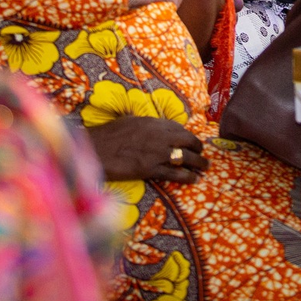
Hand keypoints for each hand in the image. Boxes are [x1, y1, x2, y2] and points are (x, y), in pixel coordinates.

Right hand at [85, 115, 207, 183]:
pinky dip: (187, 177)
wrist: (95, 149)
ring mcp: (157, 153)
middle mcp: (159, 136)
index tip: (191, 140)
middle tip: (202, 154)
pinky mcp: (151, 169)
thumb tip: (149, 126)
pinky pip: (175, 174)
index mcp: (153, 122)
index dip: (187, 135)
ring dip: (198, 163)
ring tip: (205, 167)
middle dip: (197, 148)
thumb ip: (143, 124)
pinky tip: (194, 179)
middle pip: (187, 141)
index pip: (178, 127)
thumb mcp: (128, 121)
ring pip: (186, 157)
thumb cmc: (106, 135)